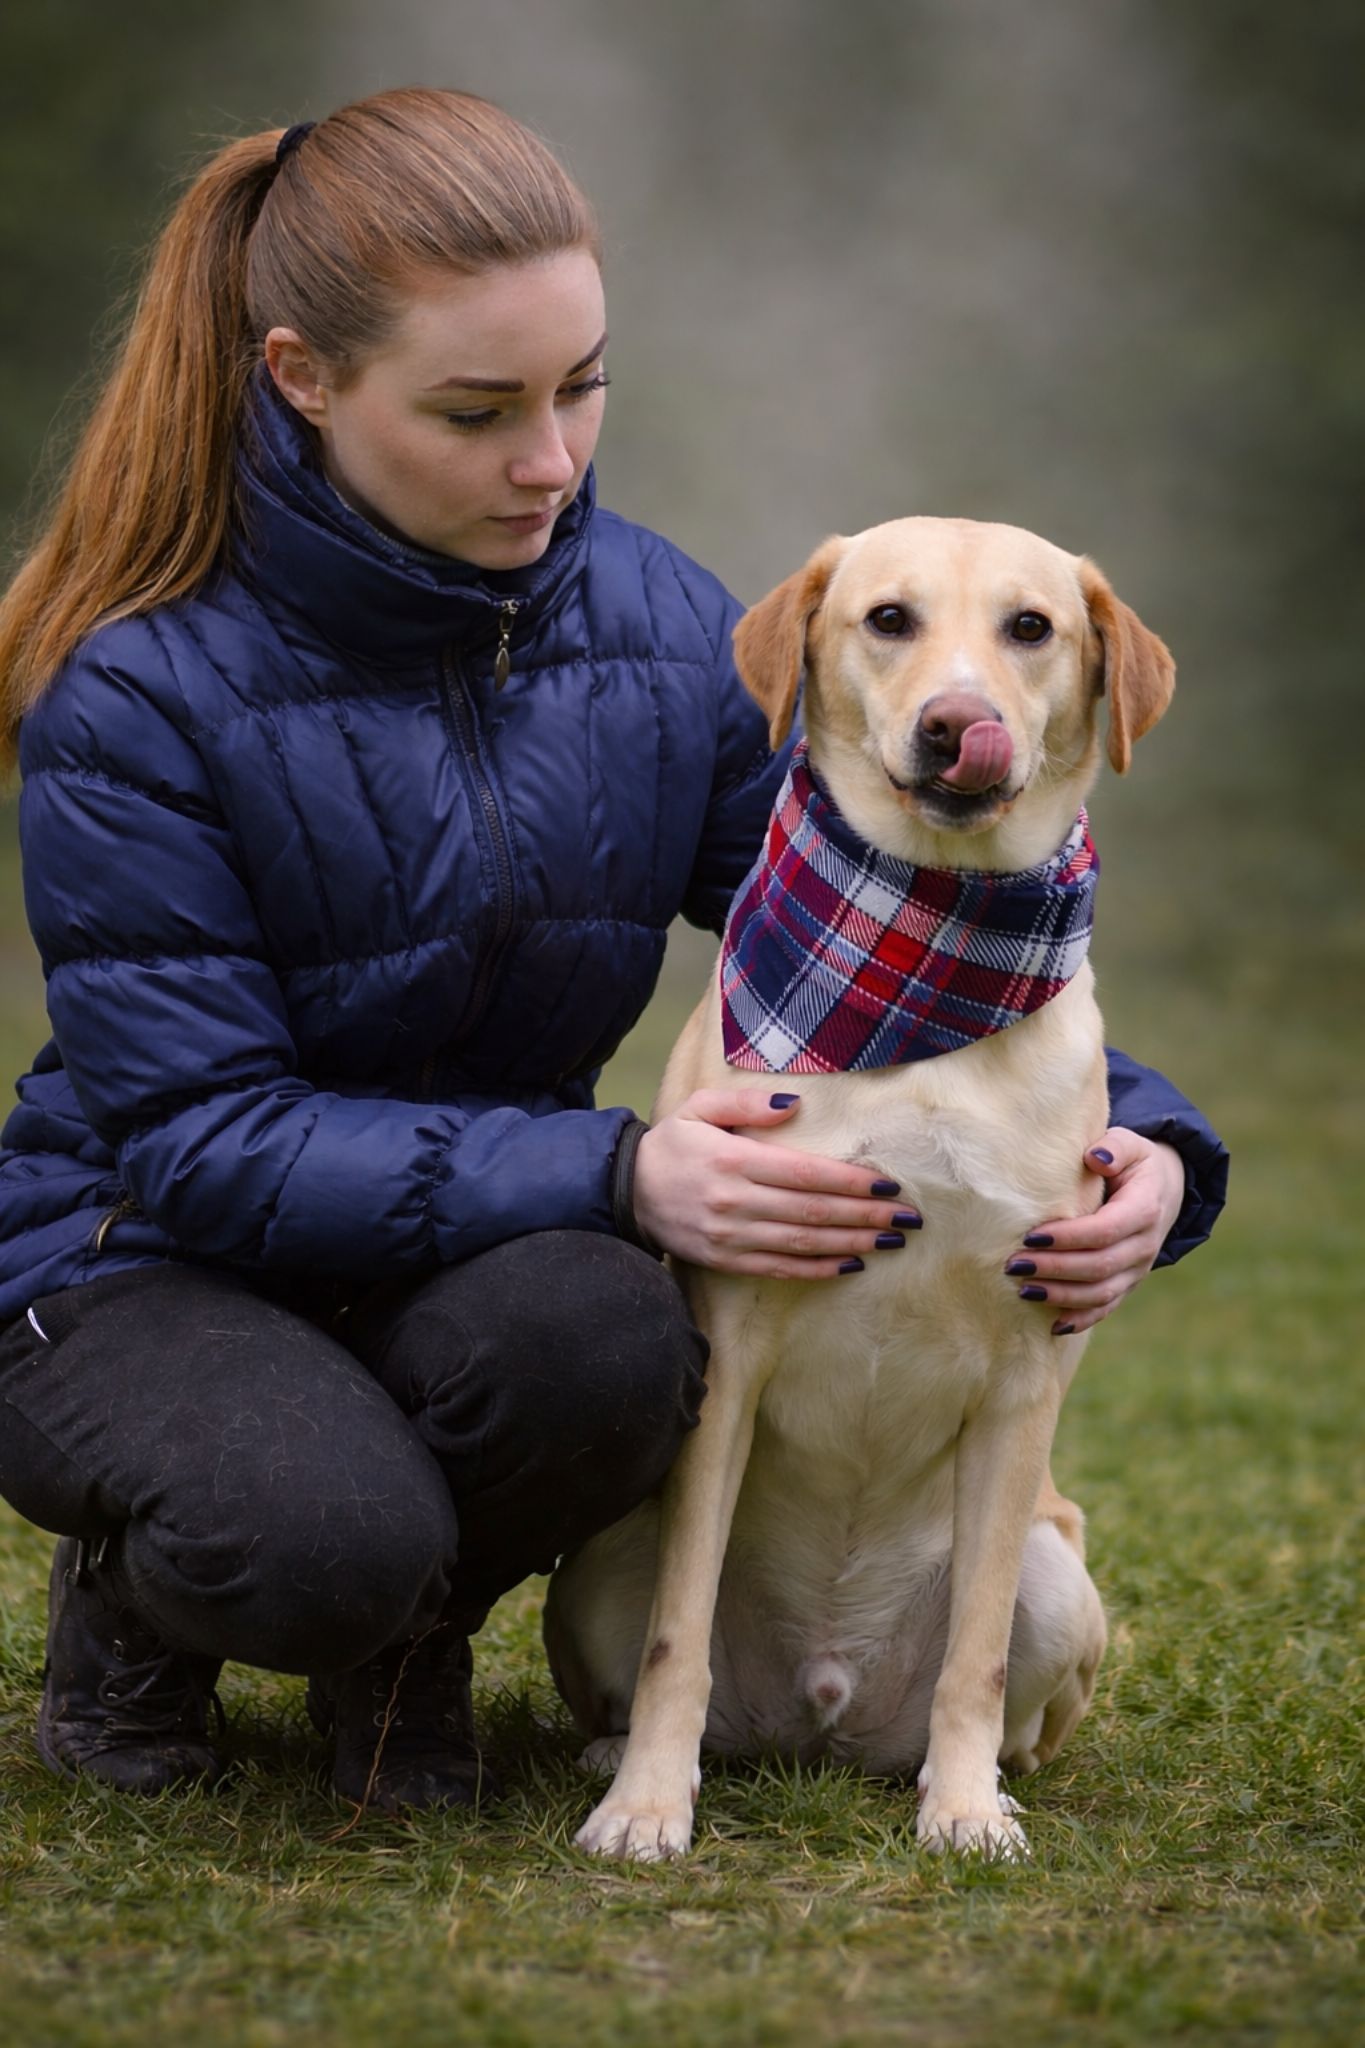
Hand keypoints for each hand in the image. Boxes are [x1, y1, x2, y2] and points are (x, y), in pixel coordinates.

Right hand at [634, 1089, 920, 1278]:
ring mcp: (732, 1237)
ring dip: (851, 1243)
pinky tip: (850, 1265)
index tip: (889, 1185)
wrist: (625, 1191)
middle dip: (865, 1215)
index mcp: (734, 1161)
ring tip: (890, 1242)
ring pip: (803, 1243)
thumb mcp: (700, 1108)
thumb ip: (747, 1104)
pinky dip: (818, 1269)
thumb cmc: (672, 1144)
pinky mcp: (726, 1260)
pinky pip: (780, 1268)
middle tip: (908, 1218)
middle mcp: (736, 1202)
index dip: (852, 1181)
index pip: (806, 1174)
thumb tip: (795, 1104)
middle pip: (813, 1211)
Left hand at [1005, 1130, 1186, 1335]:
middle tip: (1014, 1265)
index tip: (1031, 1237)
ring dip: (1061, 1296)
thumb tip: (1096, 1158)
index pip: (1104, 1230)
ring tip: (1022, 1290)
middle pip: (1099, 1266)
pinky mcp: (1126, 1284)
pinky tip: (1051, 1324)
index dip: (1068, 1238)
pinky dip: (1080, 1319)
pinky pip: (1106, 1308)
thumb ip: (1115, 1146)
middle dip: (1055, 1269)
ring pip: (1101, 1293)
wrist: (1162, 1190)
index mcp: (1144, 1209)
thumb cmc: (1133, 1163)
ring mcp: (1137, 1270)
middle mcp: (1144, 1245)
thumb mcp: (1131, 1144)